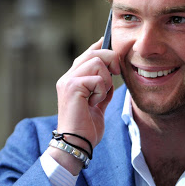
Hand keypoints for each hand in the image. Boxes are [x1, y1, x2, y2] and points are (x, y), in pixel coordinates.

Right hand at [51, 38, 119, 173]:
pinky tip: (94, 103)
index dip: (99, 45)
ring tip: (100, 95)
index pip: (87, 54)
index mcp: (73, 79)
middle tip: (117, 74)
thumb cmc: (86, 128)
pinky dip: (102, 91)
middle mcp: (68, 77)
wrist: (77, 144)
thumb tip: (112, 76)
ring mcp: (68, 81)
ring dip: (106, 80)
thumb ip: (102, 89)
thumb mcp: (98, 104)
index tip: (108, 40)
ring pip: (97, 62)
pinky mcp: (72, 87)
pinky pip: (97, 79)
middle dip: (111, 60)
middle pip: (94, 53)